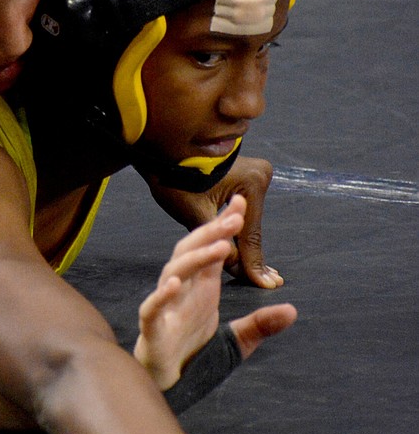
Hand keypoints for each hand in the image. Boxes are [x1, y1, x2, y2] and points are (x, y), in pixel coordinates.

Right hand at [135, 198, 244, 387]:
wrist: (169, 388)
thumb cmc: (195, 357)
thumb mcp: (238, 341)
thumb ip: (261, 324)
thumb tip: (292, 310)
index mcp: (202, 289)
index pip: (212, 250)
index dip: (224, 227)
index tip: (241, 203)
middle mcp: (183, 292)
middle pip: (192, 252)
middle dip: (212, 233)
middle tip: (235, 216)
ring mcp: (166, 309)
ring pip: (174, 273)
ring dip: (195, 258)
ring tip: (219, 247)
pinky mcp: (153, 332)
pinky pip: (152, 309)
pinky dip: (161, 296)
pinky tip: (174, 284)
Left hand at [147, 156, 281, 289]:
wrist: (165, 149)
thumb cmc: (176, 179)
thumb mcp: (195, 215)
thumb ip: (220, 243)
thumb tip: (241, 269)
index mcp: (252, 183)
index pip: (250, 234)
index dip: (253, 263)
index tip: (265, 285)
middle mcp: (261, 174)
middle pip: (252, 226)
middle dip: (253, 254)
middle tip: (268, 282)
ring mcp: (256, 171)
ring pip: (249, 218)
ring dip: (247, 241)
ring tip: (260, 272)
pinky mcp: (246, 172)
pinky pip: (245, 209)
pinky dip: (242, 226)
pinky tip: (247, 247)